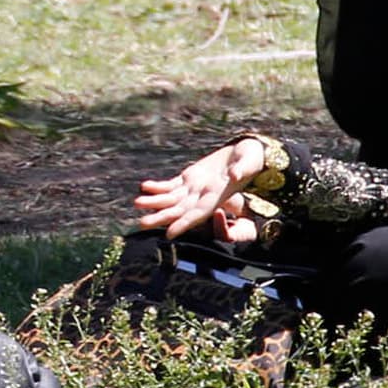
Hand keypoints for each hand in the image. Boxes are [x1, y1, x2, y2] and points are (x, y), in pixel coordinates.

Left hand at [133, 137, 271, 242]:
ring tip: (136, 203)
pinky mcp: (190, 178)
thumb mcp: (249, 162)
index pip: (198, 214)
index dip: (184, 224)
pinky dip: (158, 186)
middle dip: (161, 217)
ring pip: (171, 199)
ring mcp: (195, 187)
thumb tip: (235, 174)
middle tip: (141, 224)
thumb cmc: (251, 158)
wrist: (247, 153)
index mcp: (217, 196)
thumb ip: (242, 169)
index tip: (169, 234)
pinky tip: (144, 186)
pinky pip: (171, 185)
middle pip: (178, 210)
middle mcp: (203, 196)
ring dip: (154, 202)